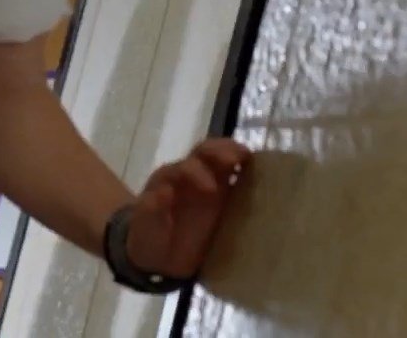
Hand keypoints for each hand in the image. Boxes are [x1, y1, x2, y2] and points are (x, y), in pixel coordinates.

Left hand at [122, 138, 251, 278]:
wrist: (159, 254)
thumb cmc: (150, 237)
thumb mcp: (146, 228)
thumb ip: (151, 211)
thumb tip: (163, 192)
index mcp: (169, 179)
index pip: (184, 167)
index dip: (196, 173)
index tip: (210, 190)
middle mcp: (189, 175)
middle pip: (204, 153)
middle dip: (220, 152)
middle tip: (240, 159)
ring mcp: (208, 182)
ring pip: (221, 159)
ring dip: (234, 154)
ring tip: (251, 159)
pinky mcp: (224, 197)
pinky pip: (235, 179)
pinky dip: (247, 172)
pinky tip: (261, 177)